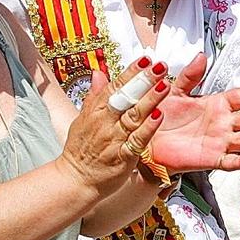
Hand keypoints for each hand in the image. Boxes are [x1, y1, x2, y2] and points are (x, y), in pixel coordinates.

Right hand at [58, 62, 172, 191]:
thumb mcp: (83, 119)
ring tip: (164, 85)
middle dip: (143, 80)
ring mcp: (114, 139)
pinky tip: (159, 117)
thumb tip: (98, 73)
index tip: (146, 59)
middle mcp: (105, 122)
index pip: (115, 86)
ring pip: (133, 116)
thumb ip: (95, 96)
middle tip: (159, 66)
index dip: (131, 72)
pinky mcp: (122, 157)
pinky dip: (148, 128)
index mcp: (96, 111)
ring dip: (150, 100)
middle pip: (126, 97)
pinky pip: (137, 140)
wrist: (75, 180)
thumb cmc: (81, 150)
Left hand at [144, 54, 239, 171]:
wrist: (146, 139)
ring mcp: (219, 142)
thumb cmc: (161, 115)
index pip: (239, 97)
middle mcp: (223, 123)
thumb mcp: (175, 91)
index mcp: (216, 105)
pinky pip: (230, 162)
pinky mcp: (211, 159)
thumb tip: (201, 56)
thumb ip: (190, 76)